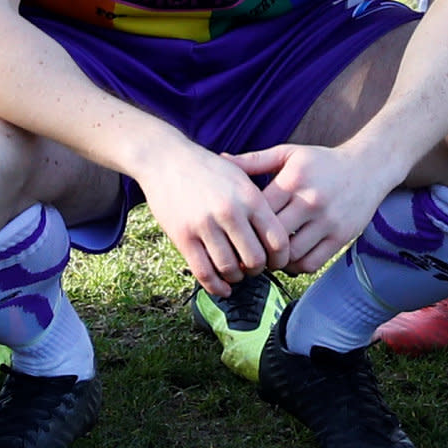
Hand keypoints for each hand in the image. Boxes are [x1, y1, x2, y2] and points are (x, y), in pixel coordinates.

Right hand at [138, 138, 283, 296]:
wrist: (166, 159)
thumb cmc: (208, 170)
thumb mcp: (241, 176)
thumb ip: (259, 204)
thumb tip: (278, 240)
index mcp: (250, 197)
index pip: (277, 240)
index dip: (281, 259)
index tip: (276, 263)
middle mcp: (230, 211)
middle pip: (255, 260)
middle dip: (257, 270)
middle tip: (253, 269)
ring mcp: (204, 225)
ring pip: (230, 269)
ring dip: (236, 278)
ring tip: (236, 273)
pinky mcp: (182, 237)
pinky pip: (204, 273)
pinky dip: (216, 287)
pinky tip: (222, 288)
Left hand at [233, 139, 392, 271]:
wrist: (368, 166)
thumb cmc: (321, 161)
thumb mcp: (288, 154)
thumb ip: (254, 161)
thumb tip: (221, 159)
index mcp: (293, 180)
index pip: (258, 211)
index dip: (243, 225)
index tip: (235, 231)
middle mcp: (310, 201)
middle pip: (272, 237)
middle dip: (256, 247)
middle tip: (246, 251)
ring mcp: (327, 221)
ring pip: (291, 254)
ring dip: (275, 261)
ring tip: (266, 257)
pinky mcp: (341, 237)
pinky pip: (312, 262)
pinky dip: (296, 266)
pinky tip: (289, 259)